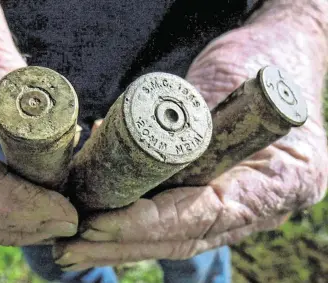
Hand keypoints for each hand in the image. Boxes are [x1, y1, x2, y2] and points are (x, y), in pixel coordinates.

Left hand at [53, 1, 327, 269]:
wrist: (279, 54)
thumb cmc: (266, 58)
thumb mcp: (237, 81)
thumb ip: (193, 117)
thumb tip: (119, 141)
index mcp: (279, 182)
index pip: (203, 216)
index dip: (148, 224)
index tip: (97, 223)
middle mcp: (257, 203)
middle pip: (180, 238)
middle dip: (120, 245)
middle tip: (69, 247)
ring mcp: (232, 199)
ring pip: (169, 233)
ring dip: (116, 241)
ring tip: (70, 245)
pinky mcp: (207, 187)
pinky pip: (167, 207)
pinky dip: (128, 211)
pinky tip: (91, 204)